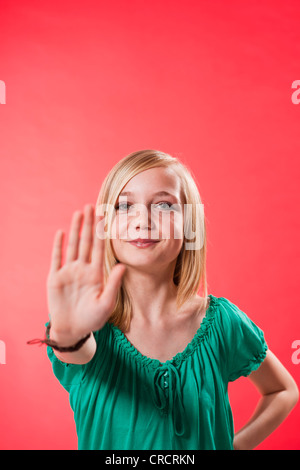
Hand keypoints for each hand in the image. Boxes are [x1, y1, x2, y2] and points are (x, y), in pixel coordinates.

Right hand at [46, 204, 125, 345]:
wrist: (72, 330)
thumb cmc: (92, 319)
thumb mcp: (106, 303)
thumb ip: (113, 283)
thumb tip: (123, 265)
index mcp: (96, 273)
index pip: (99, 248)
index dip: (101, 232)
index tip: (105, 217)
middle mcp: (82, 269)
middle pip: (86, 242)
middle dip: (88, 224)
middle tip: (91, 206)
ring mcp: (68, 272)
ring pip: (72, 245)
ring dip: (75, 229)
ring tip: (78, 213)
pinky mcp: (55, 278)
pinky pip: (57, 258)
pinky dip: (59, 246)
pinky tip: (61, 232)